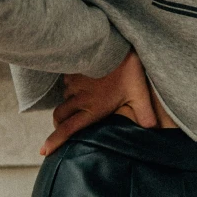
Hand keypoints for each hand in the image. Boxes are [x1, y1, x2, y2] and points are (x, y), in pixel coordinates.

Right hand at [39, 49, 157, 155]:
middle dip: (58, 124)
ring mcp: (74, 83)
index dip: (54, 142)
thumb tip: (152, 128)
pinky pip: (65, 80)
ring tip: (76, 102)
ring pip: (63, 97)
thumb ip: (144, 114)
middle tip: (63, 126)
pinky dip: (69, 85)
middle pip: (59, 116)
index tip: (44, 151)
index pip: (69, 129)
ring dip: (67, 102)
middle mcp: (80, 98)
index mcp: (93, 108)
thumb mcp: (139, 94)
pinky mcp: (72, 69)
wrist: (115, 44)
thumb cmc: (128, 70)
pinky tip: (78, 83)